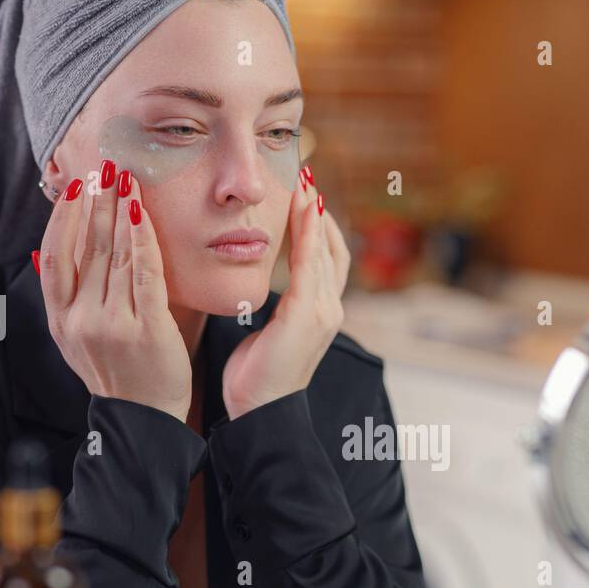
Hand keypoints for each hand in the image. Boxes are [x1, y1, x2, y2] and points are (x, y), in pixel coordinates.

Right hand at [35, 162, 192, 423]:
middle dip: (96, 203)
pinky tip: (142, 214)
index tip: (75, 186)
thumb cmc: (118, 373)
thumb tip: (39, 252)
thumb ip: (63, 298)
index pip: (56, 256)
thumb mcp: (75, 339)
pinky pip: (144, 274)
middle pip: (87, 248)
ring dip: (119, 211)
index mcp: (61, 320)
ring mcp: (113, 325)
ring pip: (114, 255)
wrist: (144, 421)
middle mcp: (81, 320)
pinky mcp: (146, 329)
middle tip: (105, 165)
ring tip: (125, 178)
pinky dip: (142, 240)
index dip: (63, 217)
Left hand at [221, 167, 349, 420]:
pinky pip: (311, 263)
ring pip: (325, 248)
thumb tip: (264, 291)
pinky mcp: (307, 315)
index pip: (325, 257)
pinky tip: (303, 205)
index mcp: (320, 313)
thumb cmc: (256, 378)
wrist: (260, 413)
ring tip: (303, 179)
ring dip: (314, 211)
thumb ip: (274, 308)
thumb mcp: (267, 333)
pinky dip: (309, 231)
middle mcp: (329, 309)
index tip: (303, 193)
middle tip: (304, 173)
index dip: (317, 224)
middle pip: (332, 246)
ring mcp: (323, 312)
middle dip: (319, 209)